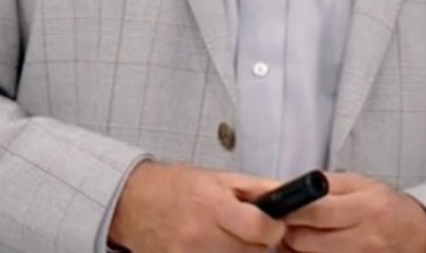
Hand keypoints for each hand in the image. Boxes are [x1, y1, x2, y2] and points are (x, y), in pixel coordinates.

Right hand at [107, 160, 285, 252]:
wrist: (132, 202)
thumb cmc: (177, 186)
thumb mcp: (221, 178)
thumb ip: (259, 189)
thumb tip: (293, 196)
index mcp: (212, 207)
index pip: (260, 230)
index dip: (273, 228)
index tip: (272, 225)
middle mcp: (198, 236)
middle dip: (259, 243)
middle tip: (251, 232)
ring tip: (231, 238)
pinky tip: (217, 248)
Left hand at [281, 172, 425, 252]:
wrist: (415, 235)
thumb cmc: (386, 207)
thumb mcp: (363, 184)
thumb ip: (327, 184)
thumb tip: (290, 187)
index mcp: (366, 209)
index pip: (314, 213)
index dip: (289, 210)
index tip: (280, 206)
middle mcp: (363, 240)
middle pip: (303, 241)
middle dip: (287, 231)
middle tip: (284, 222)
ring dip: (293, 247)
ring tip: (300, 234)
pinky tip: (311, 247)